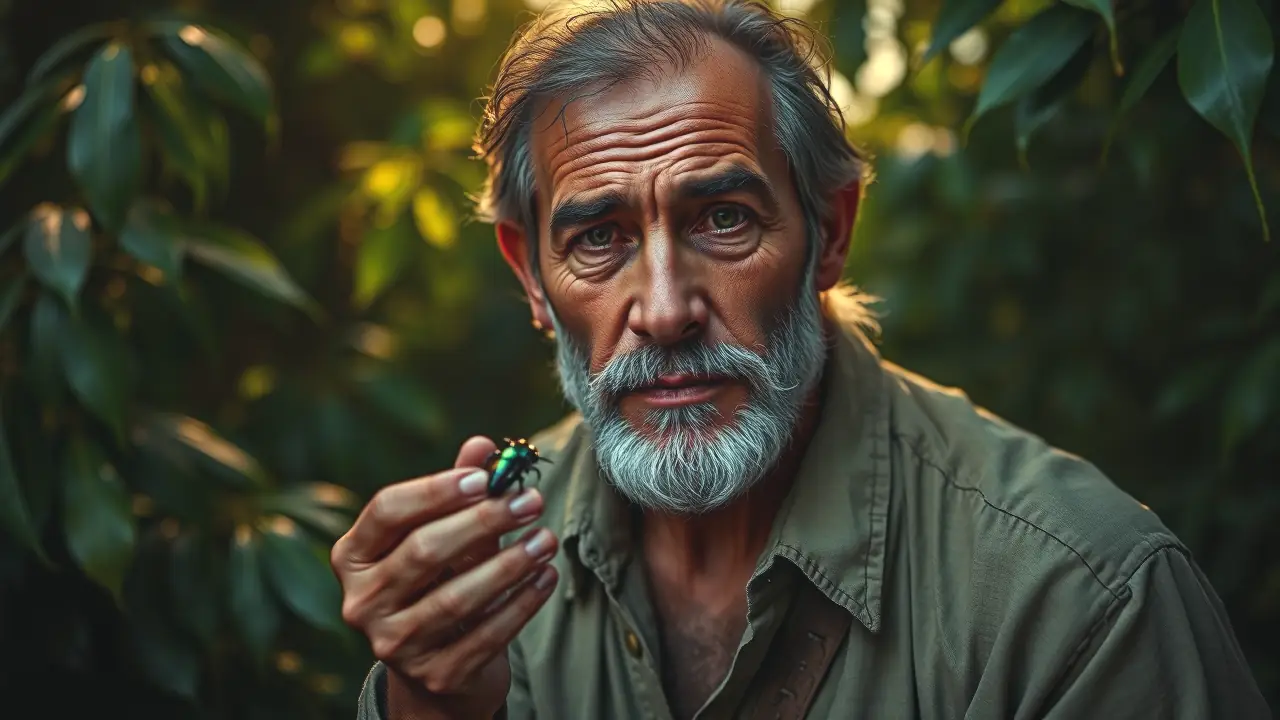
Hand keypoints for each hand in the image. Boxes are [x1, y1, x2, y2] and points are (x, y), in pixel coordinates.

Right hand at [332, 436, 559, 718]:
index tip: (485, 479)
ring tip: (545, 540)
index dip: (436, 491)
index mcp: (352, 556)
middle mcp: (362, 602)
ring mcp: (394, 643)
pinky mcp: (434, 674)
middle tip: (530, 502)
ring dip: (509, 565)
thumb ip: (459, 490)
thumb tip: (482, 445)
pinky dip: (521, 605)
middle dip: (483, 523)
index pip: (387, 511)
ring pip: (455, 598)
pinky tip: (545, 577)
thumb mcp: (442, 532)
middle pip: (423, 552)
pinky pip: (484, 636)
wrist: (440, 663)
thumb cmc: (439, 580)